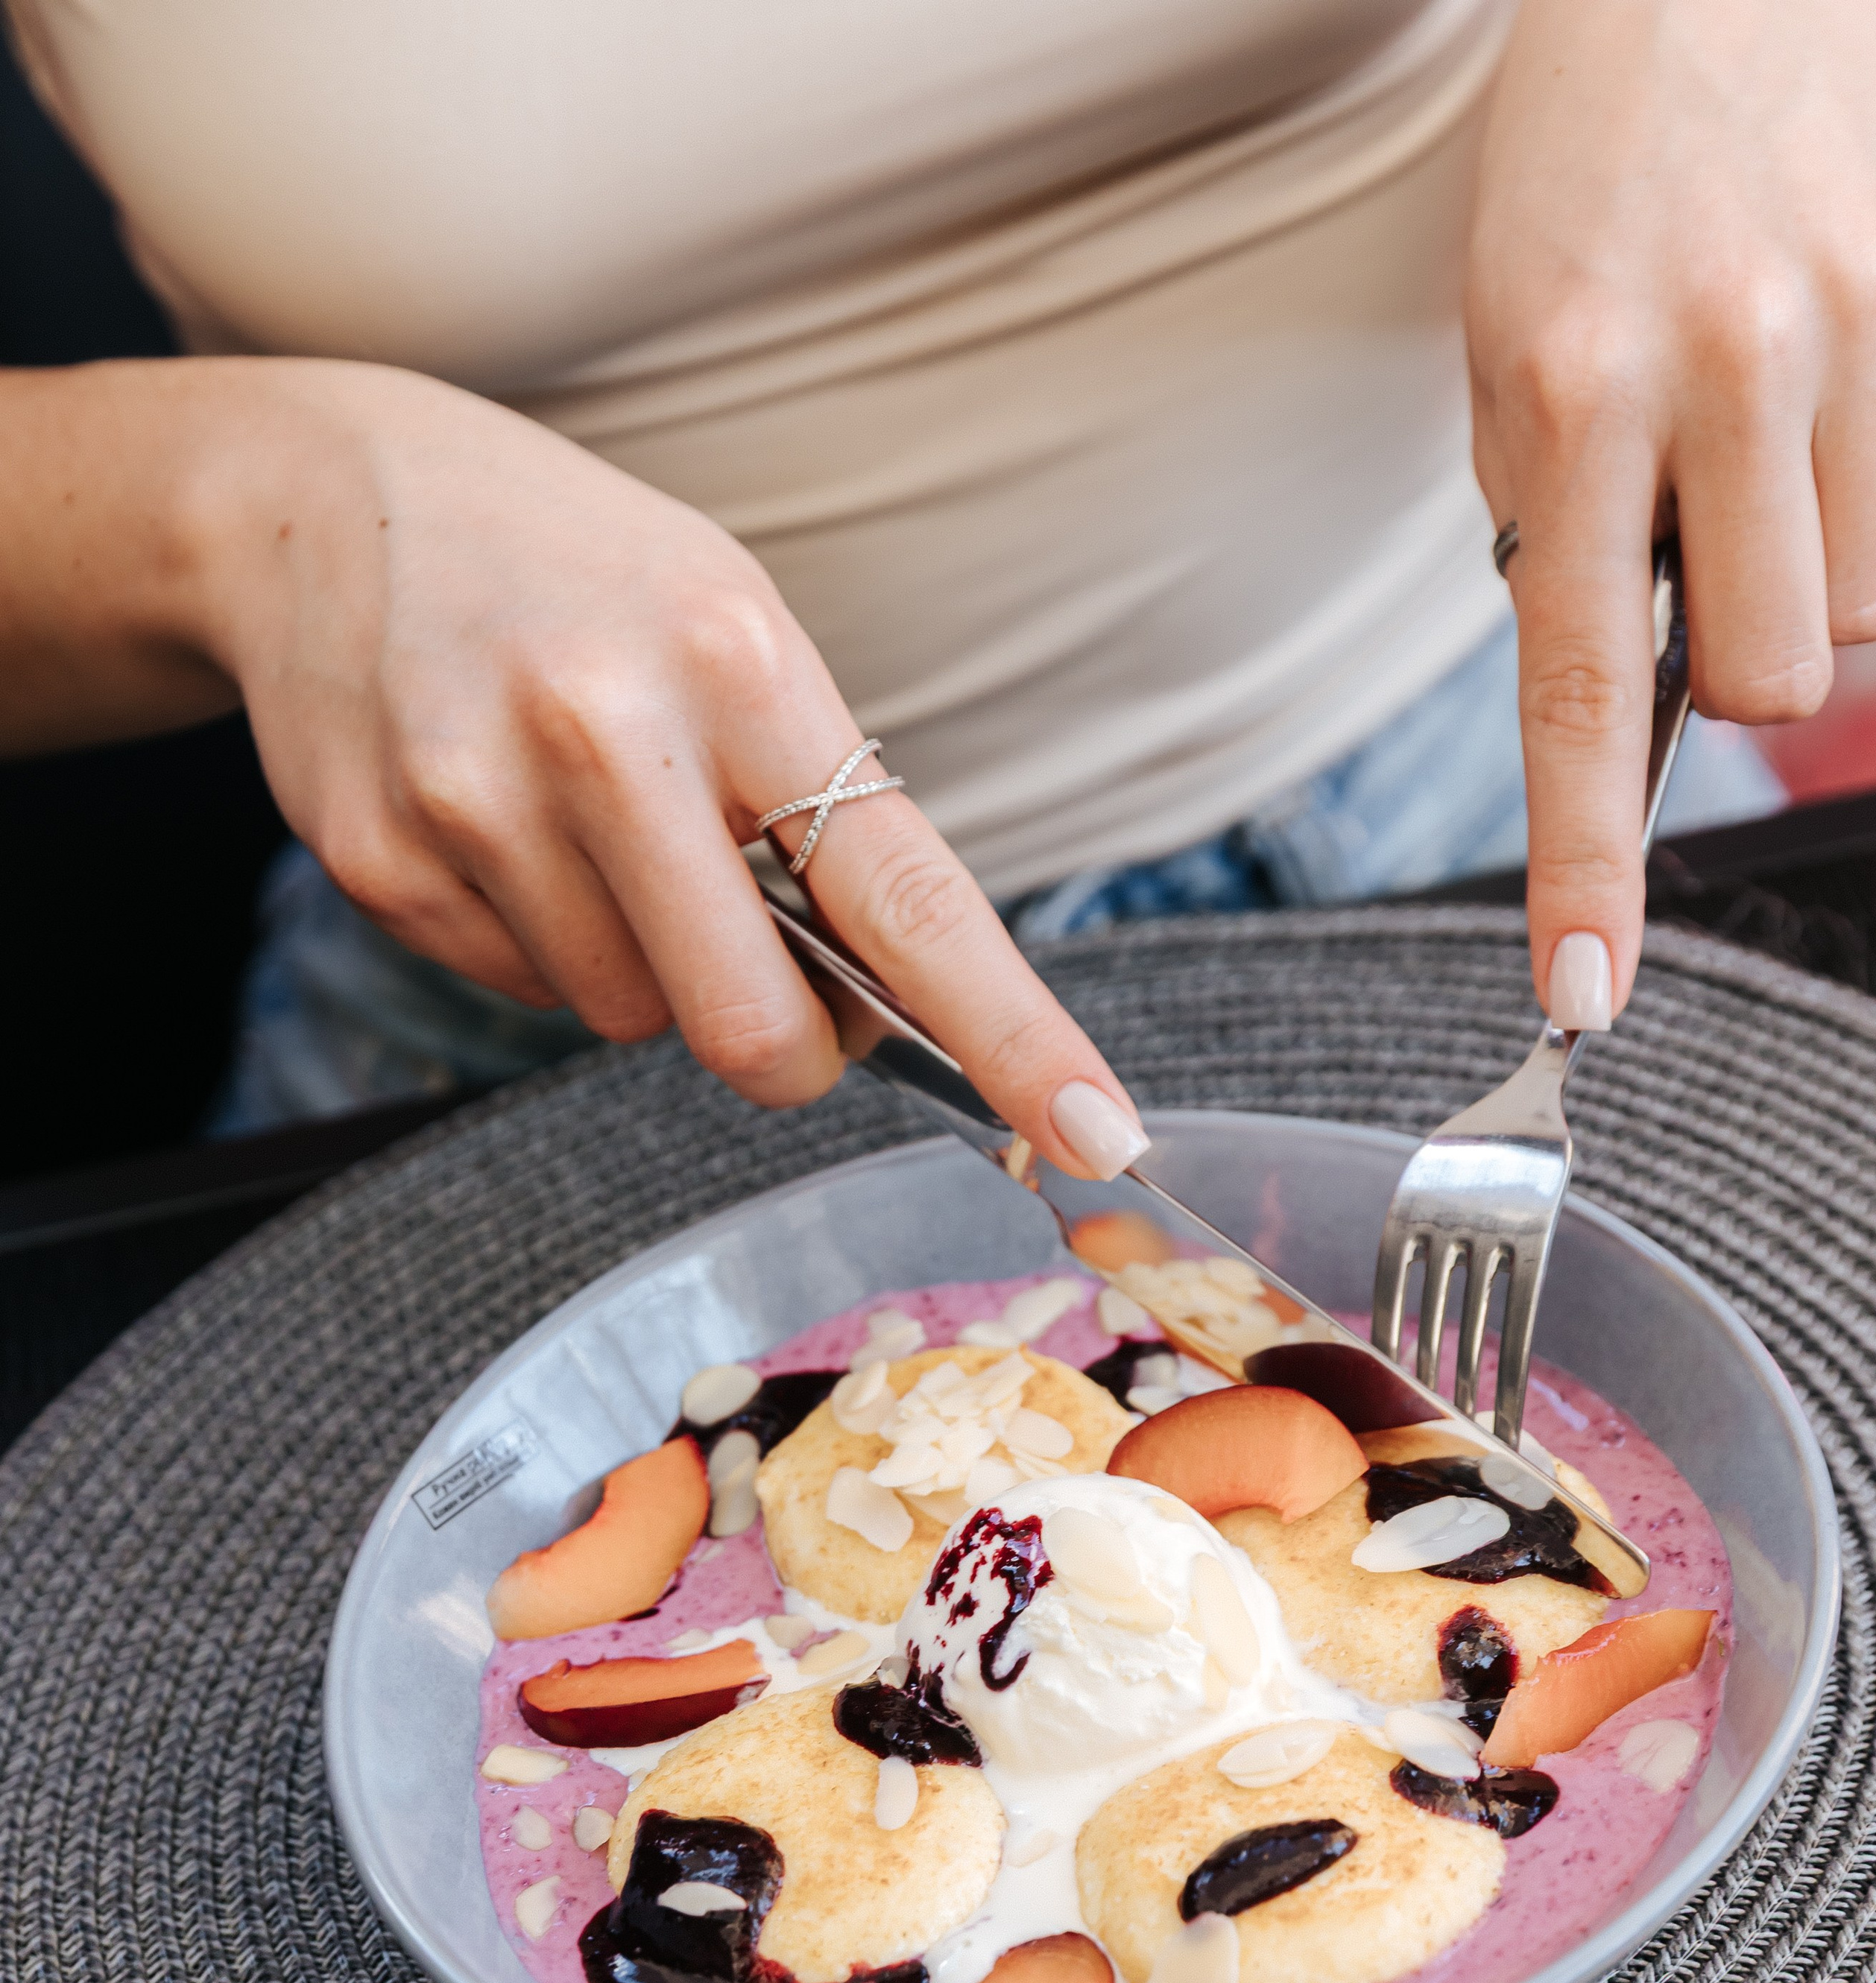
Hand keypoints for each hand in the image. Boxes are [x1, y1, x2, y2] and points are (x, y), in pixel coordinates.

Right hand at [186, 361, 1147, 1175]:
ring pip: (626, 1020)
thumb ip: (812, 804)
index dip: (1009, 1029)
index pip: (904, 891)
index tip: (1097, 1129)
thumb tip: (875, 1004)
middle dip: (782, 1047)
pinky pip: (519, 991)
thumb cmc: (574, 577)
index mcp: (735, 658)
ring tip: (587, 825)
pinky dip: (538, 941)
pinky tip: (501, 826)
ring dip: (640, 965)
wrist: (316, 498)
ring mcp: (476, 799)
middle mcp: (604, 729)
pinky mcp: (382, 861)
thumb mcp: (726, 627)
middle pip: (745, 1026)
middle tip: (773, 984)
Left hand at [1467, 0, 1875, 1024]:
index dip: (1586, 863)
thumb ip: (1557, 520)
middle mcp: (1717, 369)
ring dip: (1818, 567)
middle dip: (1744, 650)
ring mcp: (1849, 325)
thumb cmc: (1590, 163)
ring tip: (1767, 442)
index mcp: (1567, 396)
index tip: (1581, 994)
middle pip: (1781, 669)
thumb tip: (1630, 685)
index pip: (1582, 690)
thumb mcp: (1507, 342)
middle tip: (1703, 532)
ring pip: (1870, 600)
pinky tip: (1826, 401)